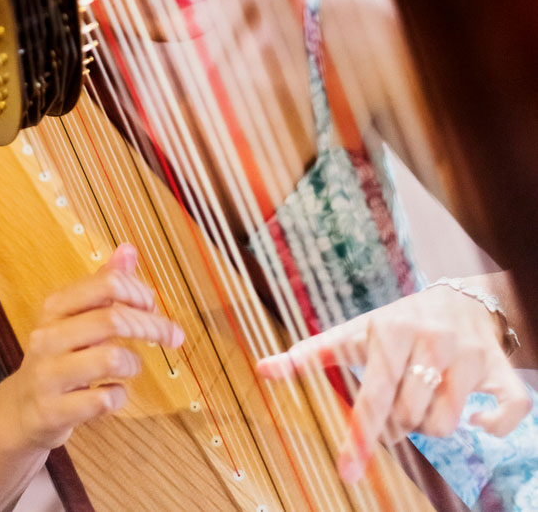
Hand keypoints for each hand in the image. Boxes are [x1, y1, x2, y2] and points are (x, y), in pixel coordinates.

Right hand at [8, 244, 183, 449]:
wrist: (19, 412)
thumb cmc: (58, 357)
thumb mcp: (75, 317)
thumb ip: (103, 284)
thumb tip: (128, 249)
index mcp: (56, 307)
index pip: (107, 283)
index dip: (139, 292)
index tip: (153, 305)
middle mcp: (48, 336)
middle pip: (114, 319)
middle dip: (152, 326)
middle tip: (172, 336)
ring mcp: (48, 374)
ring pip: (111, 359)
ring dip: (134, 363)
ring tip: (130, 367)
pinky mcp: (53, 411)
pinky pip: (105, 399)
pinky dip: (120, 396)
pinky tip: (113, 393)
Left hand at [257, 284, 530, 483]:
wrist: (462, 296)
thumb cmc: (397, 322)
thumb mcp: (355, 331)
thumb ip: (311, 353)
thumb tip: (262, 369)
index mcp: (391, 330)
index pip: (373, 396)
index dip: (360, 437)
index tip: (346, 472)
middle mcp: (432, 340)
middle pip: (409, 418)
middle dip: (398, 423)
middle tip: (398, 403)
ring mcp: (469, 354)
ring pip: (445, 425)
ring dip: (431, 423)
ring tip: (426, 397)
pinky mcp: (501, 368)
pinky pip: (505, 416)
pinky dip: (493, 426)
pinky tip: (477, 416)